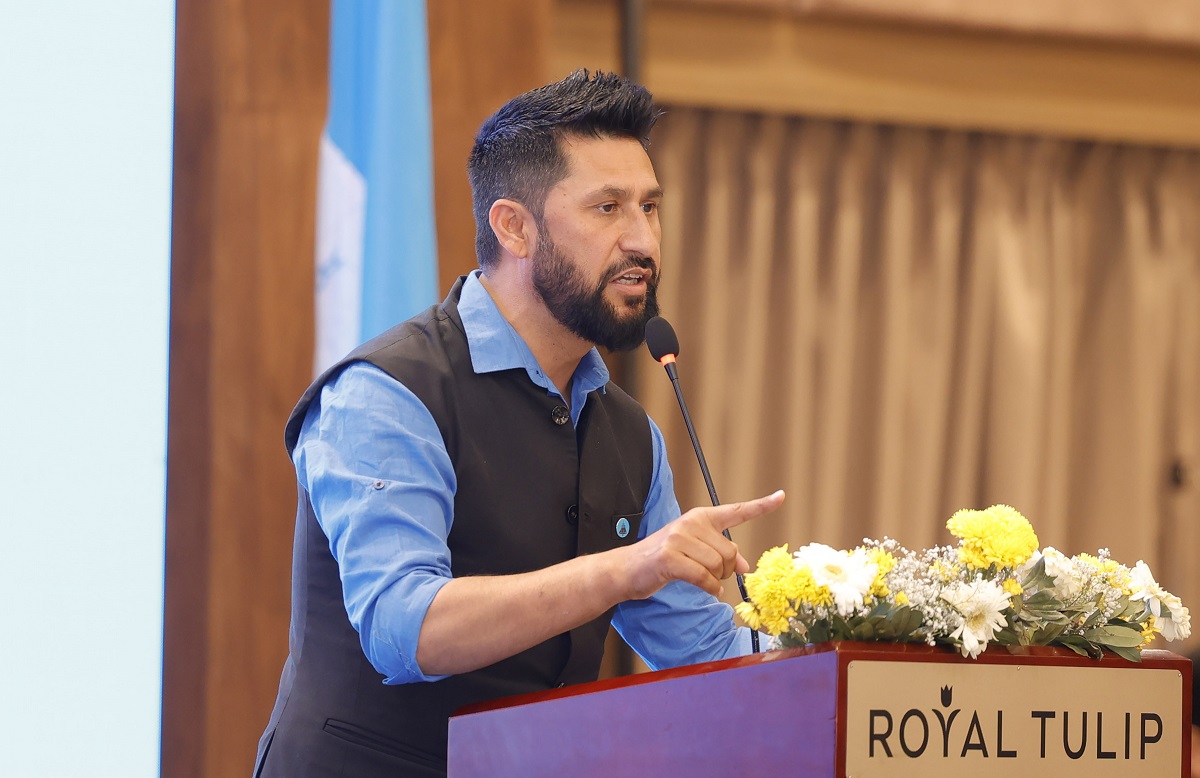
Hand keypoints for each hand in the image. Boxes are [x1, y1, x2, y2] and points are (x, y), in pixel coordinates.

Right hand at [618, 490, 784, 598]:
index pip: (736, 511)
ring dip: (716, 581)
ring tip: (705, 583)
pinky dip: (710, 588)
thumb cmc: (664, 560)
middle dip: (726, 570)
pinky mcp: (670, 557)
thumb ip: (720, 555)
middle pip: (729, 552)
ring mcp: (679, 539)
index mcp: (700, 517)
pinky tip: (709, 591)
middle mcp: (691, 523)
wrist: (628, 569)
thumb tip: (745, 567)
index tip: (781, 496)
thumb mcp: (695, 553)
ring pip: (718, 566)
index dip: (761, 505)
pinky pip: (704, 578)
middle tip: (713, 576)